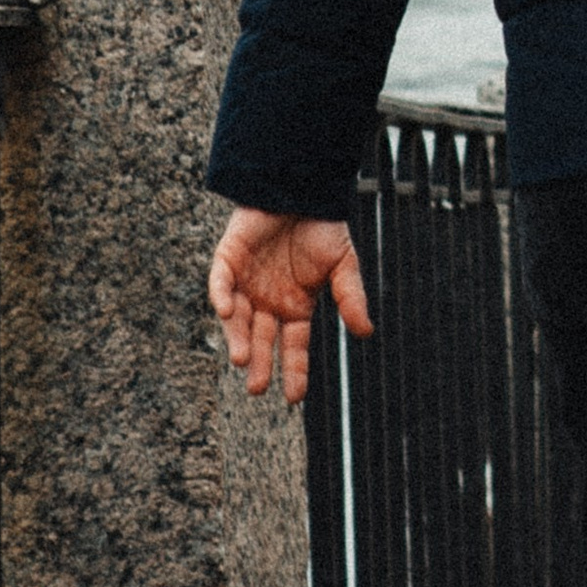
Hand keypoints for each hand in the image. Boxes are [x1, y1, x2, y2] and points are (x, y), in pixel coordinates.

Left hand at [208, 211, 372, 406]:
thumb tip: (365, 332)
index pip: (293, 346)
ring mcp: (245, 283)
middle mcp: (267, 301)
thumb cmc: (322, 227)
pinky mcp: (228, 260)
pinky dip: (222, 296)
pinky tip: (229, 311)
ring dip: (238, 338)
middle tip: (257, 388)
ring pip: (238, 319)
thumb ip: (350, 297)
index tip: (294, 397)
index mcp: (295, 306)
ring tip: (243, 360)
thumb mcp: (343, 265)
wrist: (301, 190)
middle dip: (259, 364)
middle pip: (261, 339)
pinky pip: (221, 283)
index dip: (293, 369)